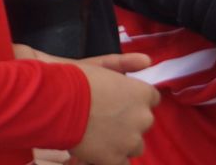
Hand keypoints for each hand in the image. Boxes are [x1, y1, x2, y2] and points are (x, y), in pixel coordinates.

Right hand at [13, 49, 154, 163]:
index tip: (123, 103)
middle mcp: (144, 117)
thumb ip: (128, 63)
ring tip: (104, 137)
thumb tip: (147, 61)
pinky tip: (101, 151)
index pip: (152, 100)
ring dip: (125, 142)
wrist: (62, 105)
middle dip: (131, 122)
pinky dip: (113, 158)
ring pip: (136, 145)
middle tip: (109, 120)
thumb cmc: (83, 81)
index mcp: (144, 93)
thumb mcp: (107, 64)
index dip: (136, 102)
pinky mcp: (115, 159)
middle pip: (145, 123)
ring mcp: (131, 141)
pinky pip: (122, 163)